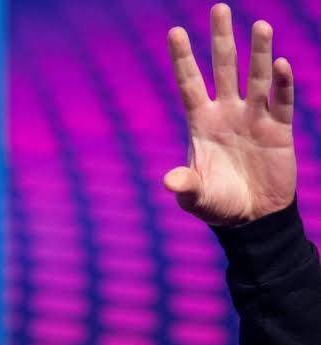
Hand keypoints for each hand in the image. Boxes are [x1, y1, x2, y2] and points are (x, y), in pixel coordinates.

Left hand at [164, 3, 295, 225]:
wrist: (253, 218)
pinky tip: (279, 63)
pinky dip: (281, 83)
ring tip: (260, 25)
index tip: (174, 31)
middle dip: (220, 40)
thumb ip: (185, 186)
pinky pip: (281, 101)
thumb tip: (170, 181)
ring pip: (255, 77)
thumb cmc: (218, 204)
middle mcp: (226, 113)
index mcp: (201, 123)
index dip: (182, 59)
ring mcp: (253, 118)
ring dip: (258, 52)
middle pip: (223, 68)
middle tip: (219, 8)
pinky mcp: (278, 129)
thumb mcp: (197, 197)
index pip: (189, 84)